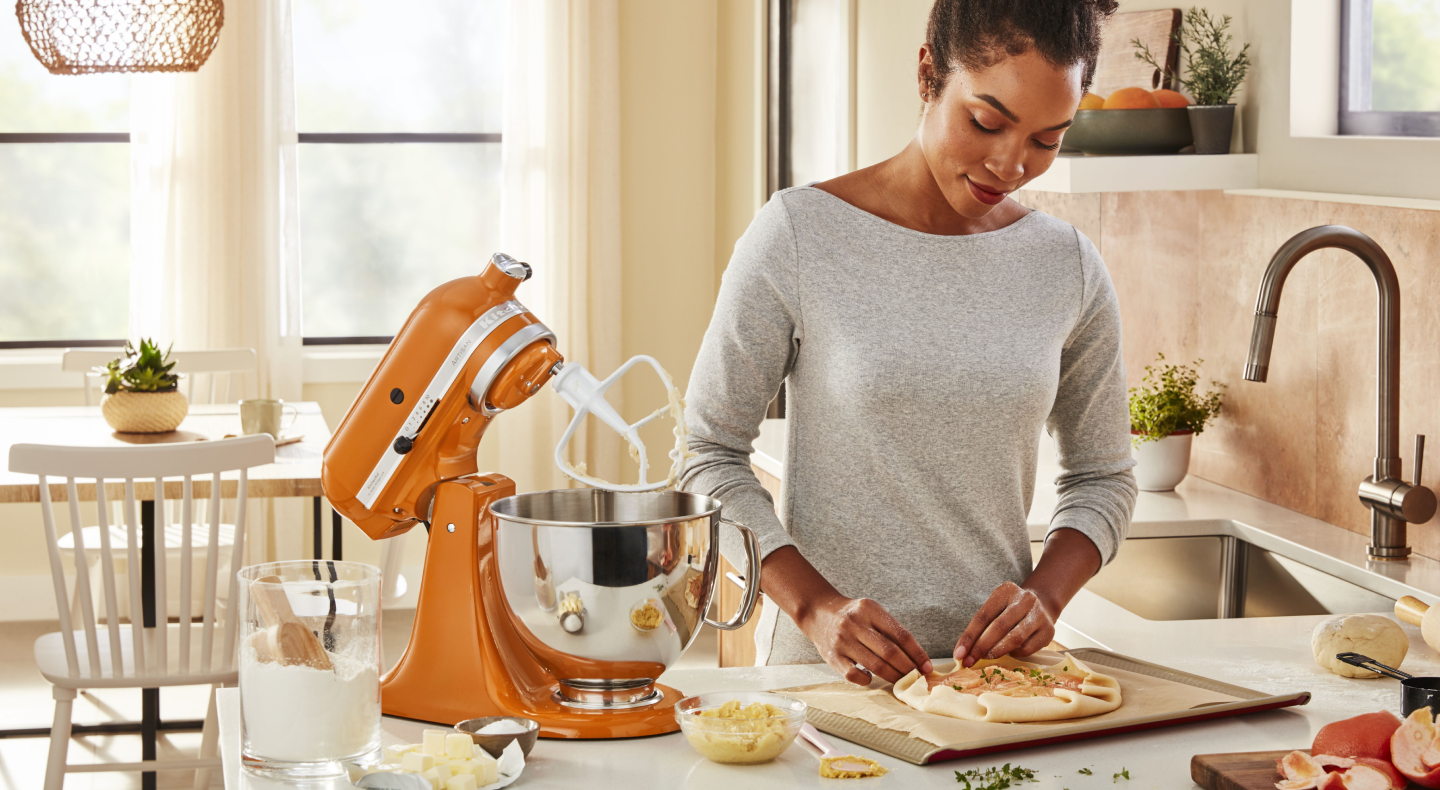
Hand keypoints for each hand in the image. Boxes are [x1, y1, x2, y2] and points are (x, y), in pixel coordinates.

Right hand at [795, 594, 933, 685]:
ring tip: (902, 682)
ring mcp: (842, 641)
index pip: (900, 634)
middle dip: (908, 668)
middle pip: (890, 652)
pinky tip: (872, 678)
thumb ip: (890, 630)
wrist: (818, 612)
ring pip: (875, 665)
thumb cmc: (853, 615)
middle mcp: (854, 624)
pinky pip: (854, 675)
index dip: (917, 653)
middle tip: (917, 678)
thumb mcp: (871, 612)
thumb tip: (917, 657)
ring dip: (893, 677)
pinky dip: (867, 680)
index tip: (927, 667)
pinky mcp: (832, 657)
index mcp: (869, 609)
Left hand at [951, 582, 1055, 666]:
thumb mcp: (997, 608)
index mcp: (1006, 591)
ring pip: (1014, 638)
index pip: (983, 616)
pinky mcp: (1049, 631)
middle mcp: (1025, 600)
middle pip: (999, 626)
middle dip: (981, 647)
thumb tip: (964, 652)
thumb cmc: (1011, 610)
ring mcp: (1039, 614)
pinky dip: (1014, 654)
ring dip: (997, 651)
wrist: (1042, 604)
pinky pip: (1027, 648)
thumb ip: (982, 626)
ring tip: (986, 658)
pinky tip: (1009, 652)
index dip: (969, 637)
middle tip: (968, 661)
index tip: (958, 653)